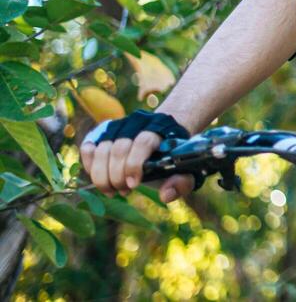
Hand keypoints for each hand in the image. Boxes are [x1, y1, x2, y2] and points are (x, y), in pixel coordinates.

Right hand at [79, 111, 195, 202]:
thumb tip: (166, 194)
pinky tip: (100, 178)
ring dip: (101, 175)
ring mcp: (117, 128)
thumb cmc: (170, 160)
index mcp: (160, 131)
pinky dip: (88, 166)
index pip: (142, 141)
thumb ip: (182, 183)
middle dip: (117, 176)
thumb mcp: (184, 172)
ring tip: (112, 190)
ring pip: (101, 149)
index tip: (133, 185)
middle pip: (119, 148)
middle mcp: (136, 125)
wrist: (162, 140)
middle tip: (124, 191)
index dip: (134, 164)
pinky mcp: (102, 134)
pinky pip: (87, 148)